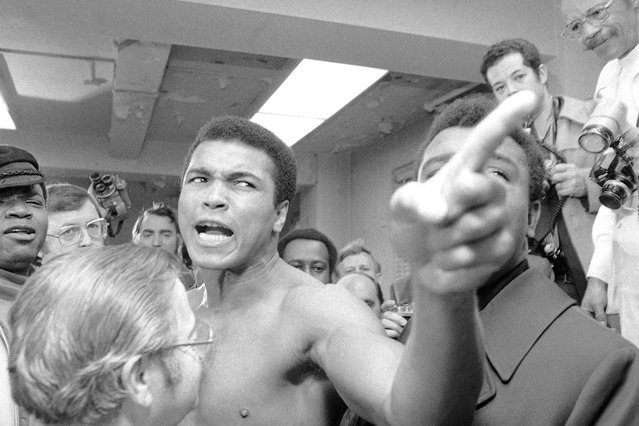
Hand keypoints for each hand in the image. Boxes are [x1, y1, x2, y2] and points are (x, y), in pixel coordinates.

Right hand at [380, 300, 406, 338]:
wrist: (397, 340)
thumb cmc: (401, 327)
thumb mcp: (403, 319)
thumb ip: (406, 313)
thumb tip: (413, 304)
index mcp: (386, 313)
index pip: (385, 306)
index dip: (388, 303)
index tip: (394, 302)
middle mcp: (382, 318)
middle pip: (387, 314)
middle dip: (397, 318)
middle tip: (404, 323)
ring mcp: (380, 325)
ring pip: (384, 322)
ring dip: (395, 326)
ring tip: (402, 330)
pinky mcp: (381, 333)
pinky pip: (385, 331)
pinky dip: (393, 333)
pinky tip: (398, 334)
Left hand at [389, 91, 537, 292]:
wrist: (424, 263)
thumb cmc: (416, 224)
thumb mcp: (401, 207)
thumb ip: (412, 200)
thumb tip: (440, 211)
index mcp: (464, 169)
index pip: (485, 140)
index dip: (506, 118)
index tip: (530, 96)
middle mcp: (490, 189)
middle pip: (477, 190)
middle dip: (446, 212)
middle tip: (436, 222)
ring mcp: (501, 218)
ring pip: (473, 228)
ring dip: (443, 242)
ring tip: (442, 242)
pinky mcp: (505, 248)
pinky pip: (472, 256)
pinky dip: (449, 263)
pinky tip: (449, 260)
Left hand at [550, 163, 586, 196]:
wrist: (590, 182)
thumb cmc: (577, 175)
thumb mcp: (571, 168)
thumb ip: (560, 167)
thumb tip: (547, 167)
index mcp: (570, 167)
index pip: (556, 168)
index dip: (552, 172)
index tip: (553, 174)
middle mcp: (572, 174)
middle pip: (555, 177)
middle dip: (554, 180)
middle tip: (556, 181)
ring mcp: (572, 182)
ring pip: (557, 186)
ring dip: (558, 187)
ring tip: (563, 185)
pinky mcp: (572, 190)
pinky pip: (560, 192)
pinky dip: (561, 192)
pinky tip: (564, 190)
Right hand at [581, 277, 608, 326]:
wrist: (599, 283)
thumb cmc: (594, 292)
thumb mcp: (597, 305)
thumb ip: (600, 316)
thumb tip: (602, 325)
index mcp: (584, 312)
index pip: (590, 323)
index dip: (597, 328)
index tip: (606, 331)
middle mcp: (589, 313)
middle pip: (595, 323)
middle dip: (602, 327)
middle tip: (611, 330)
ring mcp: (595, 312)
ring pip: (600, 321)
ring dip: (606, 324)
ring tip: (612, 329)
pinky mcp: (600, 310)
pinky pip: (604, 317)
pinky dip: (608, 320)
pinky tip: (611, 323)